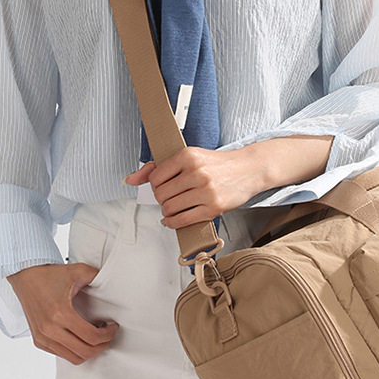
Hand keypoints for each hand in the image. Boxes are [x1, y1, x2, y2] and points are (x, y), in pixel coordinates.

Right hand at [6, 263, 119, 364]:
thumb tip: (113, 282)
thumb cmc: (50, 275)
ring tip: (96, 337)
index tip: (113, 327)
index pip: (91, 337)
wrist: (25, 276)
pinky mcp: (38, 341)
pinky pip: (62, 355)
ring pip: (73, 358)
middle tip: (108, 335)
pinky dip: (75, 351)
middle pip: (85, 352)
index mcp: (60, 314)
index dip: (108, 335)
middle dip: (102, 346)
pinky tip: (81, 337)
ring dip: (89, 351)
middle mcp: (49, 329)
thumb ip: (97, 276)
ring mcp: (42, 337)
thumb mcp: (78, 271)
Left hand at [123, 145, 268, 228]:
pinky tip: (173, 219)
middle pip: (161, 194)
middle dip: (161, 199)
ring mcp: (206, 191)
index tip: (161, 187)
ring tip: (173, 208)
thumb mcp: (189, 157)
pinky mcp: (214, 207)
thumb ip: (158, 166)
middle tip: (168, 198)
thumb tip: (130, 179)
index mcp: (188, 156)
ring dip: (168, 212)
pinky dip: (173, 223)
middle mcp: (197, 172)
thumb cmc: (218, 164)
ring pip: (170, 208)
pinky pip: (183, 220)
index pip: (155, 177)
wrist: (248, 169)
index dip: (154, 186)